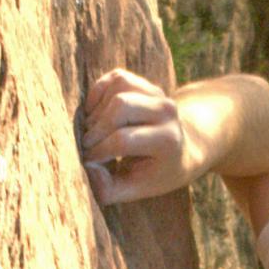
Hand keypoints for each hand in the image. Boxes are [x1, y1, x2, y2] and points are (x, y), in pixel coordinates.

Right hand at [82, 69, 190, 206]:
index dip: (99, 150)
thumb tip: (87, 169)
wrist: (183, 149)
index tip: (87, 161)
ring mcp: (157, 93)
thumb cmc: (156, 173)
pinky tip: (95, 114)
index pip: (124, 140)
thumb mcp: (137, 189)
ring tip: (91, 132)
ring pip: (117, 90)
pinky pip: (115, 79)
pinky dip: (99, 94)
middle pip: (120, 107)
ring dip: (97, 111)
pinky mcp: (144, 83)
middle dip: (96, 128)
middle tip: (85, 145)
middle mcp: (166, 112)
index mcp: (167, 141)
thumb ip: (111, 189)